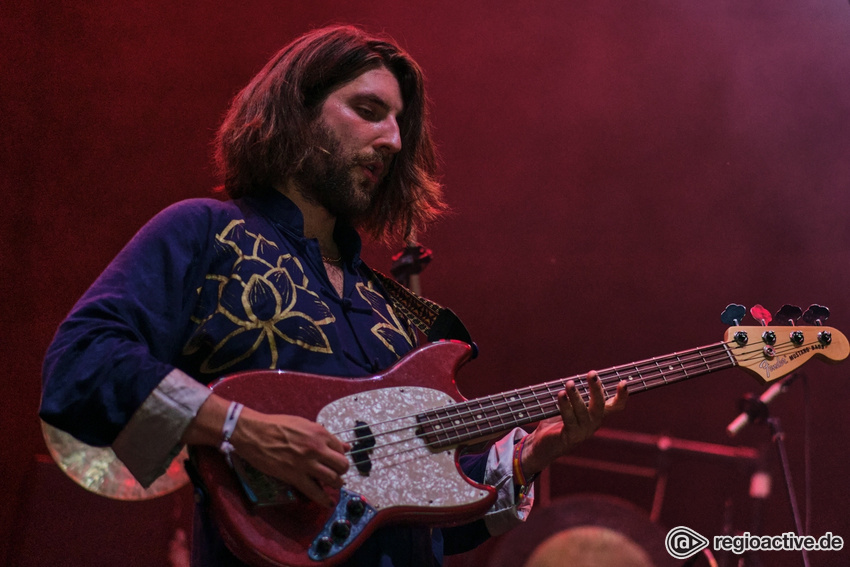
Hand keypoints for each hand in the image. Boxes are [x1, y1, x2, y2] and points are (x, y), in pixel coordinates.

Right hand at [183, 394, 349, 507]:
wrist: (254, 433)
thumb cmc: (277, 425)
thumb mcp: (304, 424)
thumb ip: (325, 435)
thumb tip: (345, 445)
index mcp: (320, 433)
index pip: (341, 448)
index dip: (340, 456)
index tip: (335, 460)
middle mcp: (317, 448)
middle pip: (342, 465)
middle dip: (341, 471)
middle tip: (336, 473)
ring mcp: (307, 463)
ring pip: (333, 479)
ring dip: (335, 484)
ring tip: (332, 485)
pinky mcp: (295, 476)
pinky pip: (315, 492)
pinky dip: (324, 499)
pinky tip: (328, 502)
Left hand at [521, 372, 627, 475]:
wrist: (543, 445)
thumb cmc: (557, 421)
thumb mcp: (570, 406)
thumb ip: (578, 393)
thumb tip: (582, 374)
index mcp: (597, 415)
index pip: (615, 406)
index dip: (622, 396)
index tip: (624, 382)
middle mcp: (593, 423)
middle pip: (600, 406)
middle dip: (596, 389)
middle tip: (592, 373)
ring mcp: (583, 432)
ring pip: (583, 411)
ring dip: (576, 396)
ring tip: (570, 383)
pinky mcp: (570, 437)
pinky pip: (569, 419)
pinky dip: (565, 406)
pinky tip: (560, 394)